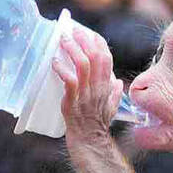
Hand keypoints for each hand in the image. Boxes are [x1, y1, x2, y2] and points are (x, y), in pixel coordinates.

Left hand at [52, 27, 122, 142]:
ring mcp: (86, 94)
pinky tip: (54, 61)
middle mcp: (98, 88)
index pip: (106, 58)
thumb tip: (118, 82)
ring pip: (82, 65)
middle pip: (95, 57)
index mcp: (107, 86)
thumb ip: (114, 93)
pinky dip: (61, 68)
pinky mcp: (73, 102)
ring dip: (72, 49)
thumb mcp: (111, 108)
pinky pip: (69, 81)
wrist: (90, 141)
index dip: (98, 43)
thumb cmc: (98, 125)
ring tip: (63, 40)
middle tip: (72, 31)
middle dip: (84, 40)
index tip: (89, 33)